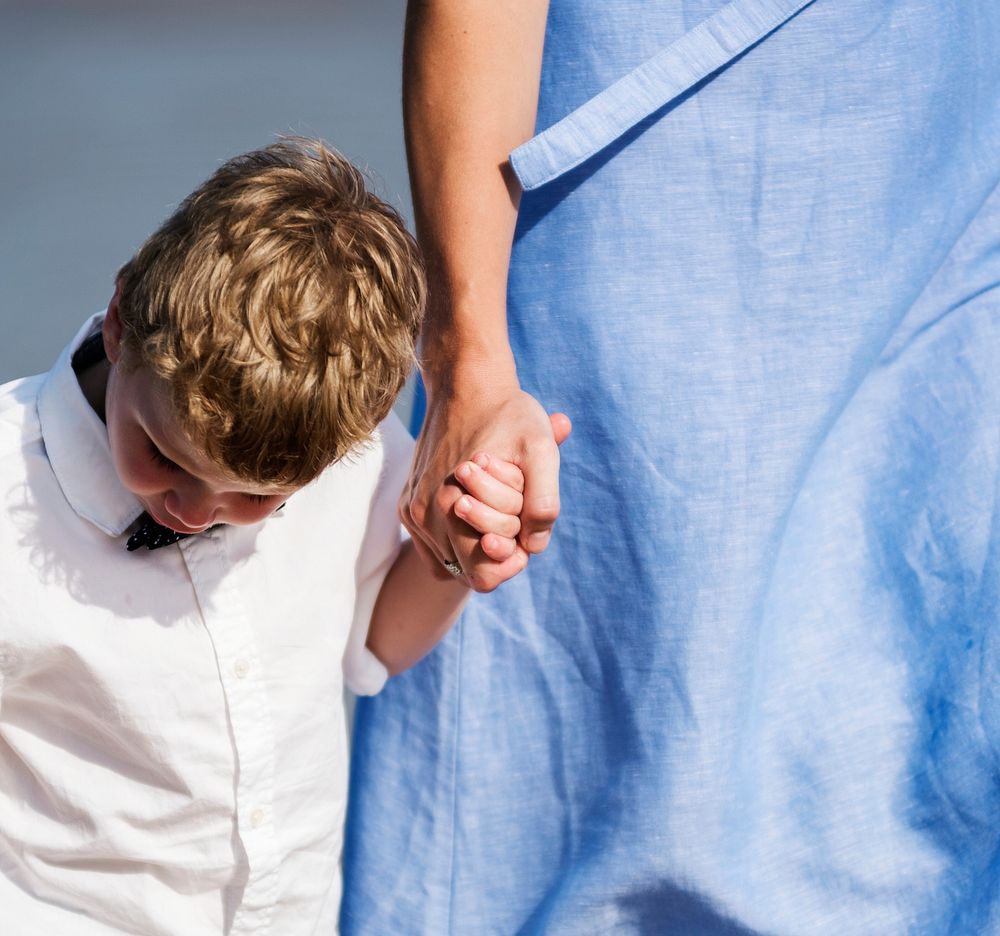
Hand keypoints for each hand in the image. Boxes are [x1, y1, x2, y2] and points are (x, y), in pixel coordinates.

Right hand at [399, 381, 570, 592]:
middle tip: (515, 519)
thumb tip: (534, 545)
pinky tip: (476, 510)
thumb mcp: (541, 450)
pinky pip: (434, 547)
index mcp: (452, 507)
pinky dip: (456, 539)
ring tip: (494, 505)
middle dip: (495, 551)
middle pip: (465, 572)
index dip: (510, 562)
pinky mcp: (406, 504)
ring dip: (474, 543)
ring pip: (449, 560)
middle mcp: (423, 515)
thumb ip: (544, 501)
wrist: (466, 384)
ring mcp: (411, 510)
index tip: (525, 534)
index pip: (482, 577)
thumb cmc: (509, 416)